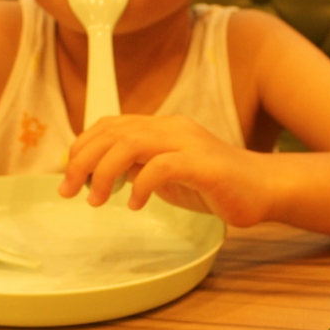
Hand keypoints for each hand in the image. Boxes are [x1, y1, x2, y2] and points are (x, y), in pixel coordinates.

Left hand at [59, 115, 273, 226]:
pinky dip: (140, 185)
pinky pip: (161, 167)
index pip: (111, 125)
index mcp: (161, 127)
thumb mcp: (166, 174)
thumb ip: (138, 168)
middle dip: (83, 160)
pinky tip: (136, 204)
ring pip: (131, 144)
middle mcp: (172, 128)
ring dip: (104, 172)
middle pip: (113, 132)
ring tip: (97, 200)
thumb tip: (101, 174)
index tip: (67, 173)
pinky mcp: (204, 165)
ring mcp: (188, 143)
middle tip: (69, 189)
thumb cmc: (214, 185)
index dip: (82, 145)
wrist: (262, 189)